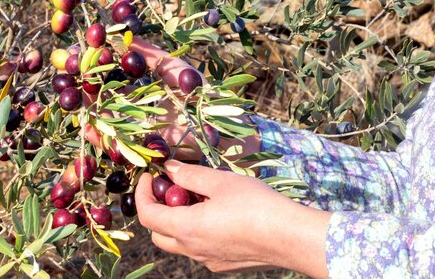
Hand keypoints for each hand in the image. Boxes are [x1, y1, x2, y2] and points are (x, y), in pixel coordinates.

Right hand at [85, 37, 260, 159]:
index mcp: (143, 95)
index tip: (77, 61)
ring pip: (109, 127)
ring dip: (92, 120)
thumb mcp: (174, 68)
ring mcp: (142, 132)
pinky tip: (91, 130)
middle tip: (69, 86)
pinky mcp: (148, 150)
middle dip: (86, 98)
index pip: (111, 84)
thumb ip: (152, 55)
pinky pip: (123, 147)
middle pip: (105, 106)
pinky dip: (106, 141)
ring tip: (77, 109)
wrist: (226, 124)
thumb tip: (127, 38)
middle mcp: (138, 114)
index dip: (94, 75)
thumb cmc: (202, 92)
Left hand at [135, 160, 329, 277]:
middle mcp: (192, 250)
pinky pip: (199, 248)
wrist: (292, 237)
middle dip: (156, 209)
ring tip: (197, 196)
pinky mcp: (224, 264)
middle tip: (169, 188)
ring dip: (177, 220)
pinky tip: (216, 213)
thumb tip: (169, 169)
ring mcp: (208, 260)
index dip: (142, 193)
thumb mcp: (220, 181)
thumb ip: (190, 174)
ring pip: (178, 242)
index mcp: (186, 228)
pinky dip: (196, 230)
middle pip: (158, 233)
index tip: (149, 176)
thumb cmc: (256, 206)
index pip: (147, 215)